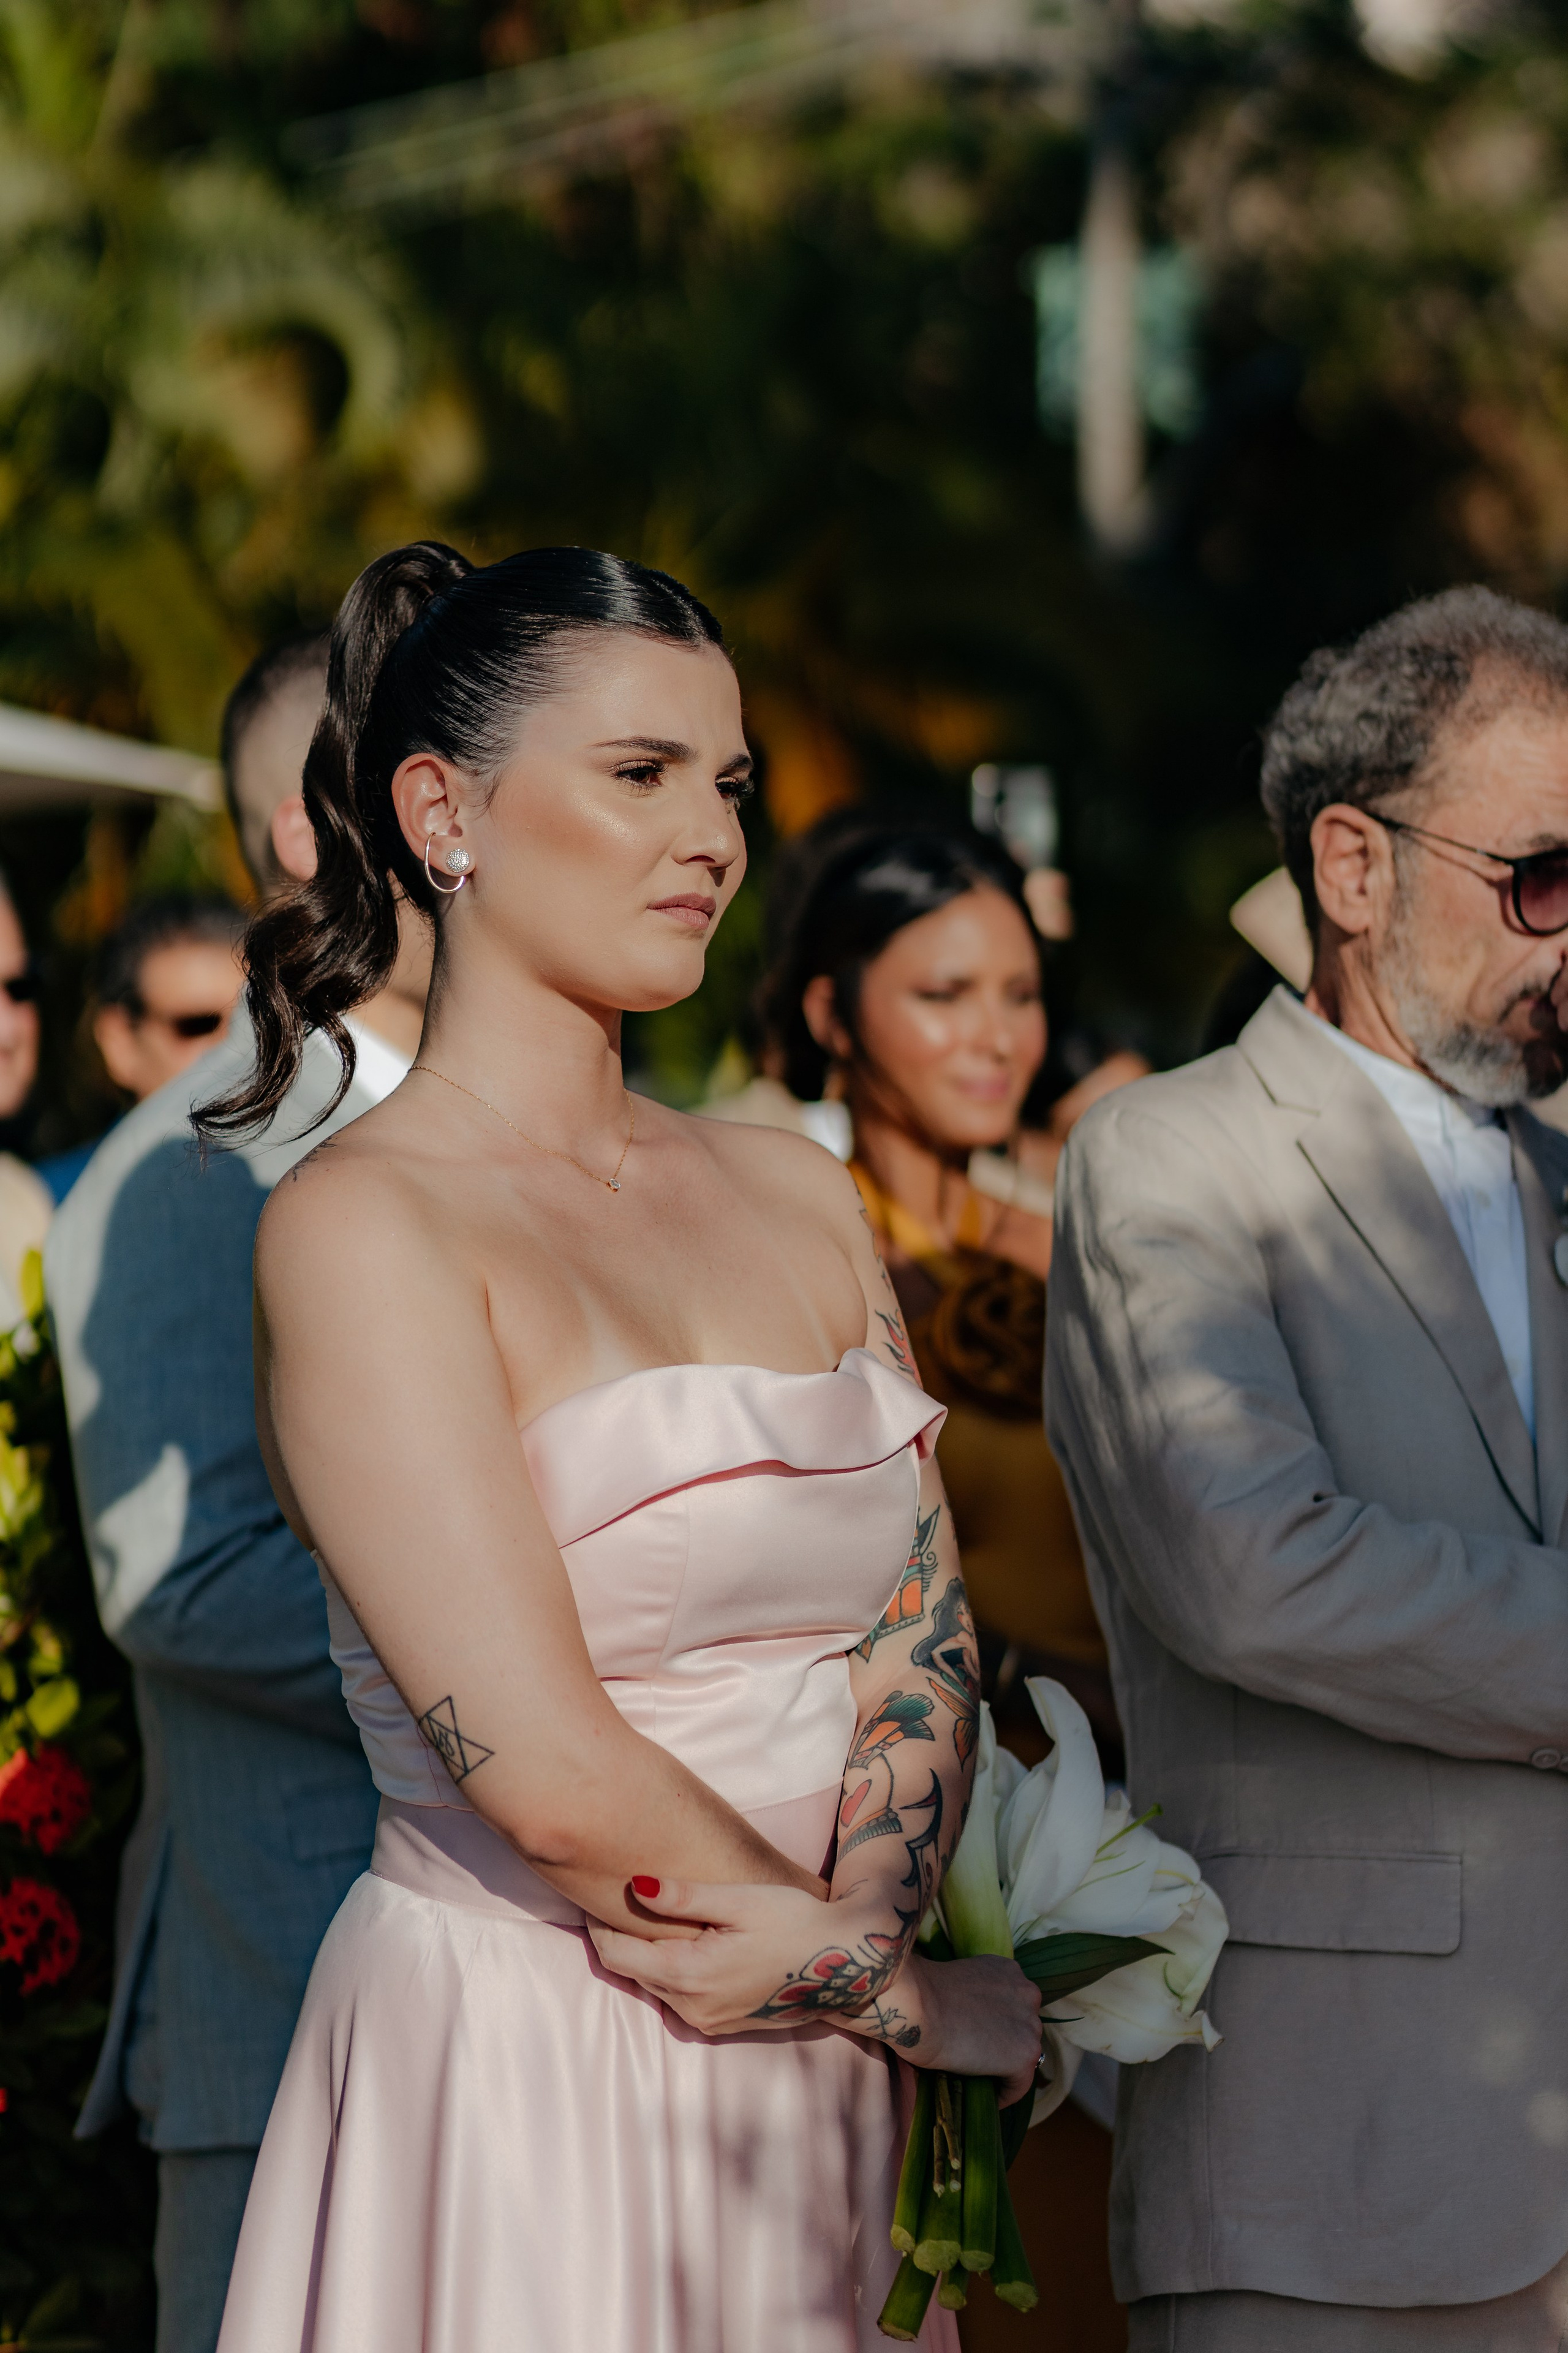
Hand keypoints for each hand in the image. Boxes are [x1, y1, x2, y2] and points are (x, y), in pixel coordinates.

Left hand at [587, 1876, 900, 2037]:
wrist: (848, 1964)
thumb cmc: (796, 1921)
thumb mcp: (739, 1900)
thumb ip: (684, 1897)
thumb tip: (633, 1884)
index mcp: (689, 1975)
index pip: (615, 1956)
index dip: (597, 1924)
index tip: (592, 1894)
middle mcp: (691, 2008)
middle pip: (630, 1973)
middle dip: (617, 1938)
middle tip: (612, 1899)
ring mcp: (708, 2021)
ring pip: (654, 1986)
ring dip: (644, 1955)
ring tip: (645, 1916)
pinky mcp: (723, 2024)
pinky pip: (679, 1997)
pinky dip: (670, 1970)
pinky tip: (683, 1942)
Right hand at [866, 1953, 1041, 2107]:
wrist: (918, 2006)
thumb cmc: (921, 1994)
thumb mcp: (958, 1983)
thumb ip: (975, 1997)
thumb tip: (970, 2021)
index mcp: (1008, 1970)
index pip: (1013, 2007)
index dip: (997, 2027)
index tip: (980, 2042)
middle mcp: (1027, 1992)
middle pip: (1021, 2029)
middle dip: (1003, 2044)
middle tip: (977, 2061)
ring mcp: (1030, 2023)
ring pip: (1022, 2055)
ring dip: (1003, 2067)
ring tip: (979, 2080)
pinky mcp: (1025, 2054)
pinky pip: (1019, 2084)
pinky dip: (1004, 2094)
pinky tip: (986, 2099)